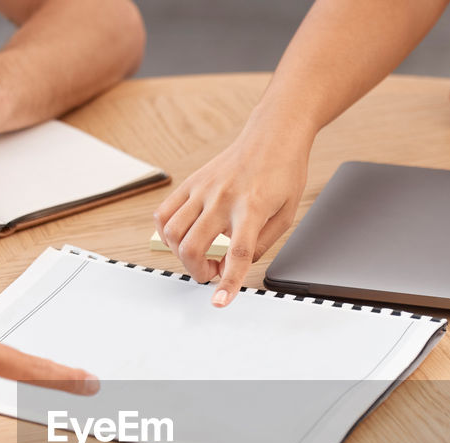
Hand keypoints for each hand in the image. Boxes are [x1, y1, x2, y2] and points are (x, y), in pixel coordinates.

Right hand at [154, 125, 309, 306]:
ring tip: (198, 253)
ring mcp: (203, 189)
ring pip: (171, 232)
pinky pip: (163, 213)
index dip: (228, 281)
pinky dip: (166, 232)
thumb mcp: (286, 215)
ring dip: (180, 254)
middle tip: (211, 272)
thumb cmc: (283, 173)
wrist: (273, 135)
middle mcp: (223, 197)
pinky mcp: (191, 182)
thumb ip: (259, 244)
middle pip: (193, 246)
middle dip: (197, 271)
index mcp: (253, 207)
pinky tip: (182, 235)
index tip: (219, 302)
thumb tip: (233, 265)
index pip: (237, 252)